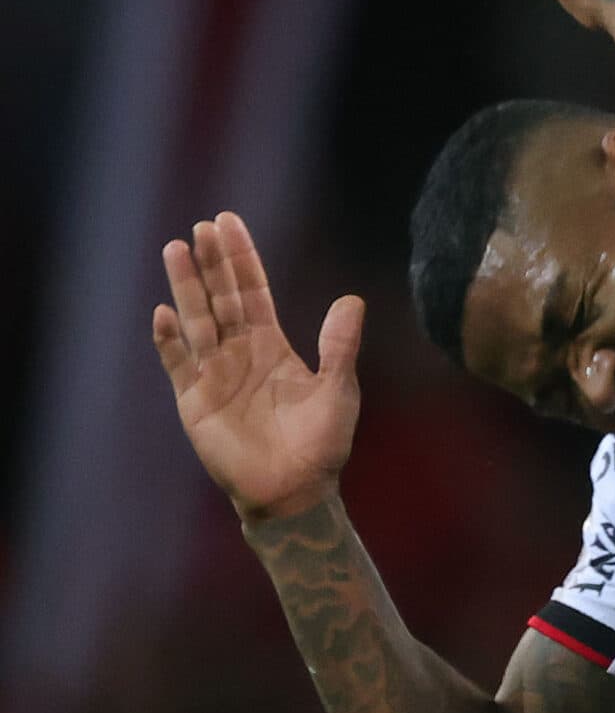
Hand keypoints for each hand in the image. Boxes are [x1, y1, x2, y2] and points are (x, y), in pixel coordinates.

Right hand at [153, 213, 362, 523]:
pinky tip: (164, 314)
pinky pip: (178, 364)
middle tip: (202, 226)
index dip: (241, 258)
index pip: (253, 291)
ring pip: (197, 321)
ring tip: (175, 250)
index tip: (228, 222)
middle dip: (212, 262)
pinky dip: (170, 341)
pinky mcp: (194, 400)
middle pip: (221, 297)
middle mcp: (239, 352)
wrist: (295, 489)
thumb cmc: (321, 444)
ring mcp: (214, 374)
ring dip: (186, 287)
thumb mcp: (338, 390)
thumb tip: (352, 299)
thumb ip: (340, 346)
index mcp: (272, 345)